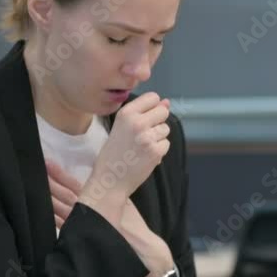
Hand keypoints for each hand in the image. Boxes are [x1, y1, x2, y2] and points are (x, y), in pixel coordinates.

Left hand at [47, 159, 174, 276]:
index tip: (50, 164)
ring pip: (61, 209)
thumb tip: (102, 181)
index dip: (61, 176)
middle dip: (51, 183)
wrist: (141, 251)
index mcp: (98, 203)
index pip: (75, 186)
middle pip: (64, 196)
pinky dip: (54, 217)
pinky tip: (45, 210)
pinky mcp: (81, 238)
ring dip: (48, 198)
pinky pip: (63, 226)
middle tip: (38, 169)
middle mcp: (88, 213)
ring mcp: (82, 226)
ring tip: (35, 185)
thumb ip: (112, 194)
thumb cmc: (135, 228)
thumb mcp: (126, 206)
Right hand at [78, 93, 171, 225]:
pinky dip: (159, 150)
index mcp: (126, 113)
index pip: (153, 97)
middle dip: (158, 122)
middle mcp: (137, 122)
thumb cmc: (114, 153)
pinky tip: (145, 156)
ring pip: (166, 129)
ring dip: (158, 137)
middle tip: (143, 135)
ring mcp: (147, 137)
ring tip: (142, 147)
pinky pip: (166, 144)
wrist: (110, 179)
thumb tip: (167, 102)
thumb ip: (145, 112)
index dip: (153, 107)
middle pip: (164, 111)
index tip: (145, 117)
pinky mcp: (156, 151)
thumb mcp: (123, 127)